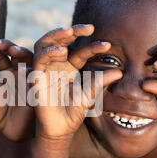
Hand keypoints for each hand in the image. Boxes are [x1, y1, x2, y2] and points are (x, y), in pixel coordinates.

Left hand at [0, 39, 33, 141]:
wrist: (13, 133)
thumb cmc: (1, 115)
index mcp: (7, 72)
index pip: (1, 55)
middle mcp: (20, 72)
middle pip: (16, 52)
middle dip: (6, 46)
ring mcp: (30, 79)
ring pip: (30, 59)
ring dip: (22, 53)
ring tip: (12, 51)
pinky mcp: (39, 88)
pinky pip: (40, 75)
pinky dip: (35, 69)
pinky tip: (26, 67)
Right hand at [33, 24, 121, 138]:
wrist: (60, 130)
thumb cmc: (74, 113)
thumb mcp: (90, 95)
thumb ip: (101, 82)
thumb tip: (120, 72)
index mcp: (70, 68)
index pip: (81, 52)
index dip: (93, 47)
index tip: (107, 45)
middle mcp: (57, 65)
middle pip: (60, 40)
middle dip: (73, 31)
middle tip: (89, 27)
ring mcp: (45, 69)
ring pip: (45, 43)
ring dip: (57, 35)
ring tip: (70, 31)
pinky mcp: (36, 76)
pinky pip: (39, 59)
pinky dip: (48, 52)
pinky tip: (61, 51)